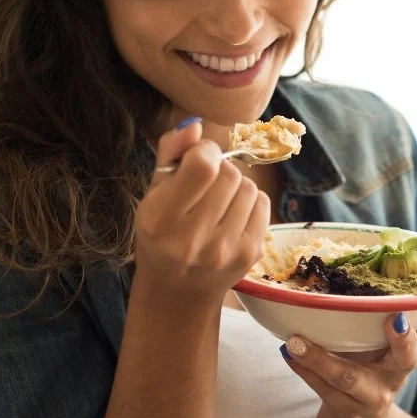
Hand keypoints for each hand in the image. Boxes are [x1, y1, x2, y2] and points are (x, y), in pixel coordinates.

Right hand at [134, 118, 269, 304]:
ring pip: (250, 187)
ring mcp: (225, 251)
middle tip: (206, 185)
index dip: (204, 152)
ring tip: (218, 202)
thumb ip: (170, 153)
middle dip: (220, 170)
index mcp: (162, 221)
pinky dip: (250, 202)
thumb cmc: (162, 235)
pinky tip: (232, 214)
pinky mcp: (249, 255)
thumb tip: (194, 125)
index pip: (203, 166)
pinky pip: (263, 204)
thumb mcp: (153, 195)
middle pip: (230, 174)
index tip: (196, 160)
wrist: (177, 292)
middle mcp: (193, 240)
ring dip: (236, 186)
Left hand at [279, 302, 416, 417]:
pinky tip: (288, 354)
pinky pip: (322, 390)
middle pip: (408, 357)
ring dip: (320, 358)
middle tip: (394, 319)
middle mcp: (395, 375)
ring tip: (296, 341)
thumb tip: (348, 267)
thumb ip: (375, 321)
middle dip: (404, 339)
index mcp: (406, 354)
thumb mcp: (380, 352)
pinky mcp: (347, 414)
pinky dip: (302, 369)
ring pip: (349, 378)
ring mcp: (372, 397)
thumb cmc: (368, 376)